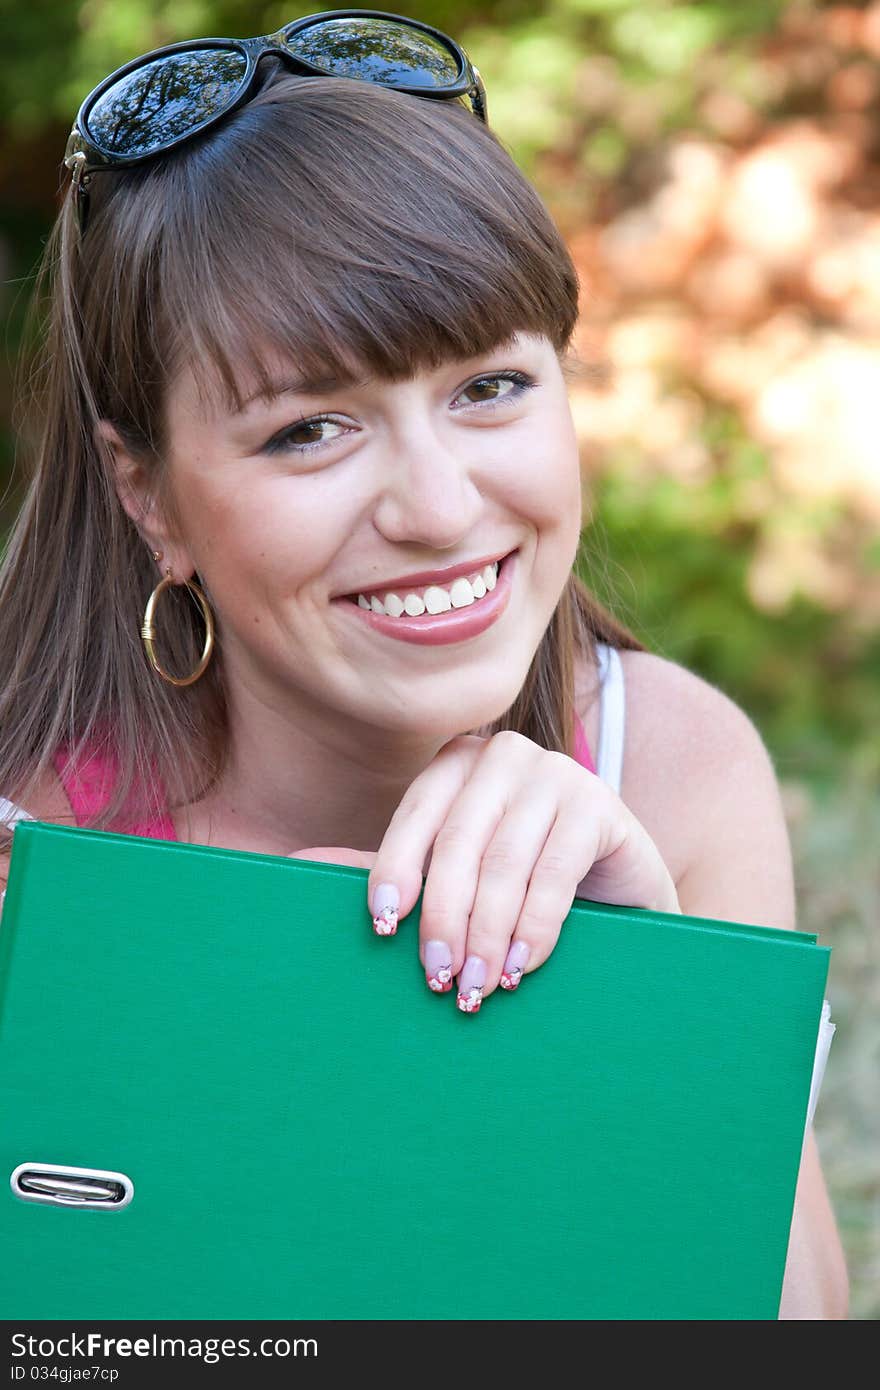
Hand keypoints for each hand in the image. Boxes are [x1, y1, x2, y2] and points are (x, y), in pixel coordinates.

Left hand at [293, 732, 678, 1012]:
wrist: (614, 884)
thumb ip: (390, 869)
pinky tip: (518, 968)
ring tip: (475, 988)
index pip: (417, 814)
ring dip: (487, 934)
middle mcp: (504, 755)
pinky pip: (555, 873)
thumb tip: (297, 865)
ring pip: (505, 863)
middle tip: (437, 978)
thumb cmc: (519, 878)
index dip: (397, 868)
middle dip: (444, 917)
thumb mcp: (454, 872)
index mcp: (457, 762)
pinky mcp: (599, 805)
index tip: (384, 924)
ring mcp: (556, 773)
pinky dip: (534, 928)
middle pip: (460, 843)